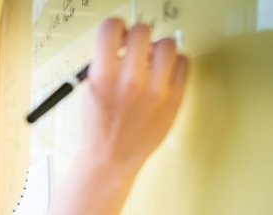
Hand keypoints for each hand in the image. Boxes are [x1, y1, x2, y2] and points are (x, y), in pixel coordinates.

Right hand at [83, 17, 187, 164]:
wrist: (113, 155)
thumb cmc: (100, 125)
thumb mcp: (90, 88)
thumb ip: (105, 61)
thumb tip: (122, 41)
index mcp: (103, 76)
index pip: (112, 27)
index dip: (115, 28)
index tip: (118, 34)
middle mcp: (131, 80)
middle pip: (142, 31)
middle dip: (136, 36)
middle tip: (135, 46)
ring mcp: (156, 90)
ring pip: (168, 43)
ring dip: (158, 48)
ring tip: (151, 60)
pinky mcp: (175, 99)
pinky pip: (184, 63)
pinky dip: (174, 63)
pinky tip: (163, 72)